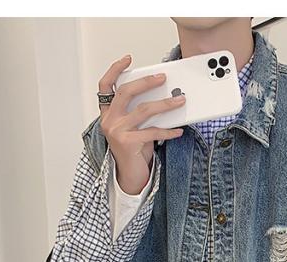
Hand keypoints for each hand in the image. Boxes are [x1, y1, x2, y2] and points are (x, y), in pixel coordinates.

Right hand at [97, 54, 186, 194]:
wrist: (129, 175)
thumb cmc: (133, 150)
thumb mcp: (133, 127)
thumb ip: (139, 111)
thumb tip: (163, 96)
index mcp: (108, 113)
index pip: (106, 85)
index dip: (115, 70)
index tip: (128, 59)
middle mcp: (109, 120)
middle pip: (126, 92)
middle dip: (146, 82)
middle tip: (163, 78)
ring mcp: (117, 131)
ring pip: (144, 110)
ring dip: (165, 104)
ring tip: (180, 101)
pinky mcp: (128, 143)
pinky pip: (153, 132)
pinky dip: (169, 131)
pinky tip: (179, 130)